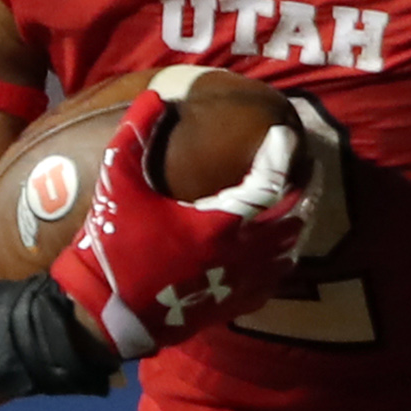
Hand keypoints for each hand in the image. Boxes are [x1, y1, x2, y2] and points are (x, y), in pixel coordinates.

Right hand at [48, 84, 307, 359]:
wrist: (105, 314)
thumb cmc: (111, 246)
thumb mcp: (117, 183)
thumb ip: (135, 133)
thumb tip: (156, 96)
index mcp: (217, 224)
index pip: (269, 184)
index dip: (279, 155)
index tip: (284, 135)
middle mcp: (239, 256)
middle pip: (292, 219)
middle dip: (301, 191)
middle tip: (304, 168)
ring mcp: (239, 284)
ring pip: (289, 252)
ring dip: (294, 225)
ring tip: (296, 203)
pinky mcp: (233, 305)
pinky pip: (274, 281)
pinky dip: (281, 260)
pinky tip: (277, 247)